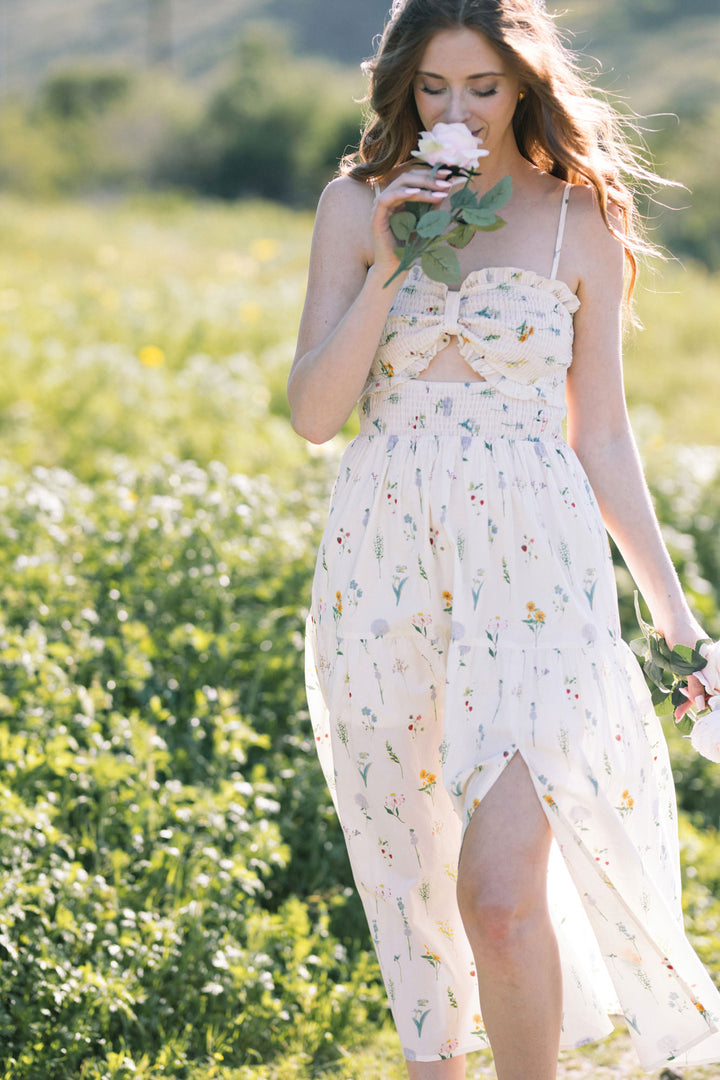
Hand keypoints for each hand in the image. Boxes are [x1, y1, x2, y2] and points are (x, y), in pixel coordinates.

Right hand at [369, 164, 458, 282]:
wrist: (396, 268)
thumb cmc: (410, 248)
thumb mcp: (426, 223)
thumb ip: (432, 206)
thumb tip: (445, 189)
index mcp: (399, 198)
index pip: (414, 178)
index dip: (430, 174)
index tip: (448, 175)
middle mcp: (389, 199)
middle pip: (407, 177)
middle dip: (429, 177)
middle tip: (446, 181)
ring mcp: (380, 207)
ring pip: (399, 184)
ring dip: (421, 185)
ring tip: (439, 189)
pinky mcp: (376, 217)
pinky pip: (386, 199)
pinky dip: (401, 194)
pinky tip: (416, 193)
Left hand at [659, 614, 709, 720]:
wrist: (669, 617)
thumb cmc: (682, 637)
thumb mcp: (690, 664)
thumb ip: (695, 685)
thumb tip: (701, 705)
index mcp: (715, 666)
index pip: (716, 690)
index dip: (708, 702)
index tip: (697, 713)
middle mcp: (709, 665)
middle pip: (705, 689)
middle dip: (695, 702)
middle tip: (679, 715)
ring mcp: (698, 663)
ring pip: (695, 685)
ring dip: (687, 697)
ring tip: (677, 712)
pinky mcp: (686, 661)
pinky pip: (687, 678)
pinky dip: (682, 687)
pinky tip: (677, 696)